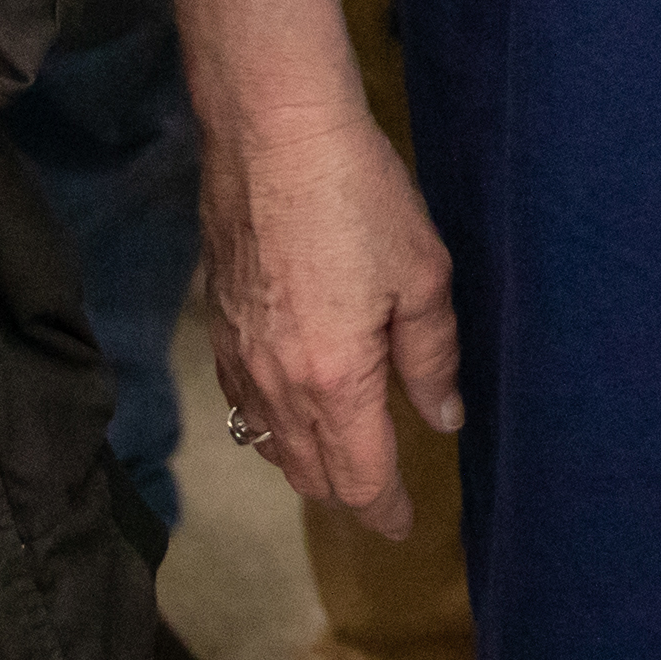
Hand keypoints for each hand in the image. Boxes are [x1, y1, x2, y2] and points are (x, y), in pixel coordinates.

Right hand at [201, 100, 459, 538]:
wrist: (271, 133)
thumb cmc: (359, 197)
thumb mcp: (422, 275)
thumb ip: (432, 359)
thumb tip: (443, 420)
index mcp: (335, 381)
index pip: (359, 478)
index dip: (384, 509)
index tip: (404, 525)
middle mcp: (277, 384)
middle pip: (309, 473)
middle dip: (348, 494)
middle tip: (380, 498)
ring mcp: (238, 357)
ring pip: (269, 443)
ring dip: (307, 466)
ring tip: (341, 465)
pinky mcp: (217, 327)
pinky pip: (243, 405)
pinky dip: (270, 428)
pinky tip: (289, 413)